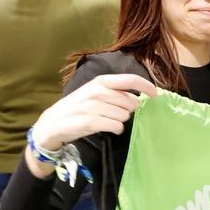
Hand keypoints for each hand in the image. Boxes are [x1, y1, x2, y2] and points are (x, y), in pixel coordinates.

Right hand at [32, 74, 157, 151]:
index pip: (130, 80)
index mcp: (100, 81)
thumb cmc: (76, 107)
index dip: (147, 86)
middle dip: (128, 110)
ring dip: (120, 120)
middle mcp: (98, 91)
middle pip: (130, 102)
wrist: (52, 123)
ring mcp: (93, 106)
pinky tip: (106, 128)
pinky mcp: (90, 121)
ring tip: (106, 120)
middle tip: (114, 114)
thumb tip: (138, 99)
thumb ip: (113, 92)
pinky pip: (116, 126)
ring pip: (124, 115)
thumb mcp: (92, 93)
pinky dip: (115, 129)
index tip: (156, 95)